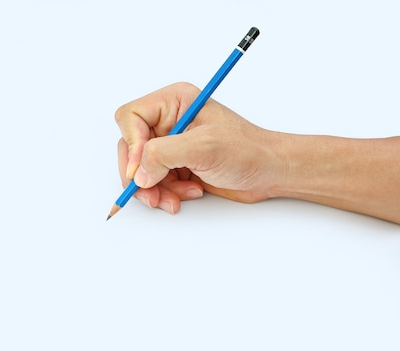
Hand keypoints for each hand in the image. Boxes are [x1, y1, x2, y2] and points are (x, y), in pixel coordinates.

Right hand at [115, 82, 283, 213]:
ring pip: (141, 169)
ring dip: (154, 188)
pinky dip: (166, 193)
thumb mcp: (203, 148)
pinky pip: (155, 181)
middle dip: (140, 175)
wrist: (269, 172)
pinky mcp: (176, 164)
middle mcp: (168, 120)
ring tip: (173, 199)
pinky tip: (188, 193)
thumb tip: (138, 172)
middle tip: (150, 194)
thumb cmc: (247, 151)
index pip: (130, 118)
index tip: (141, 170)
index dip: (132, 146)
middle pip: (131, 147)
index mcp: (174, 102)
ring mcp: (171, 143)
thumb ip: (163, 155)